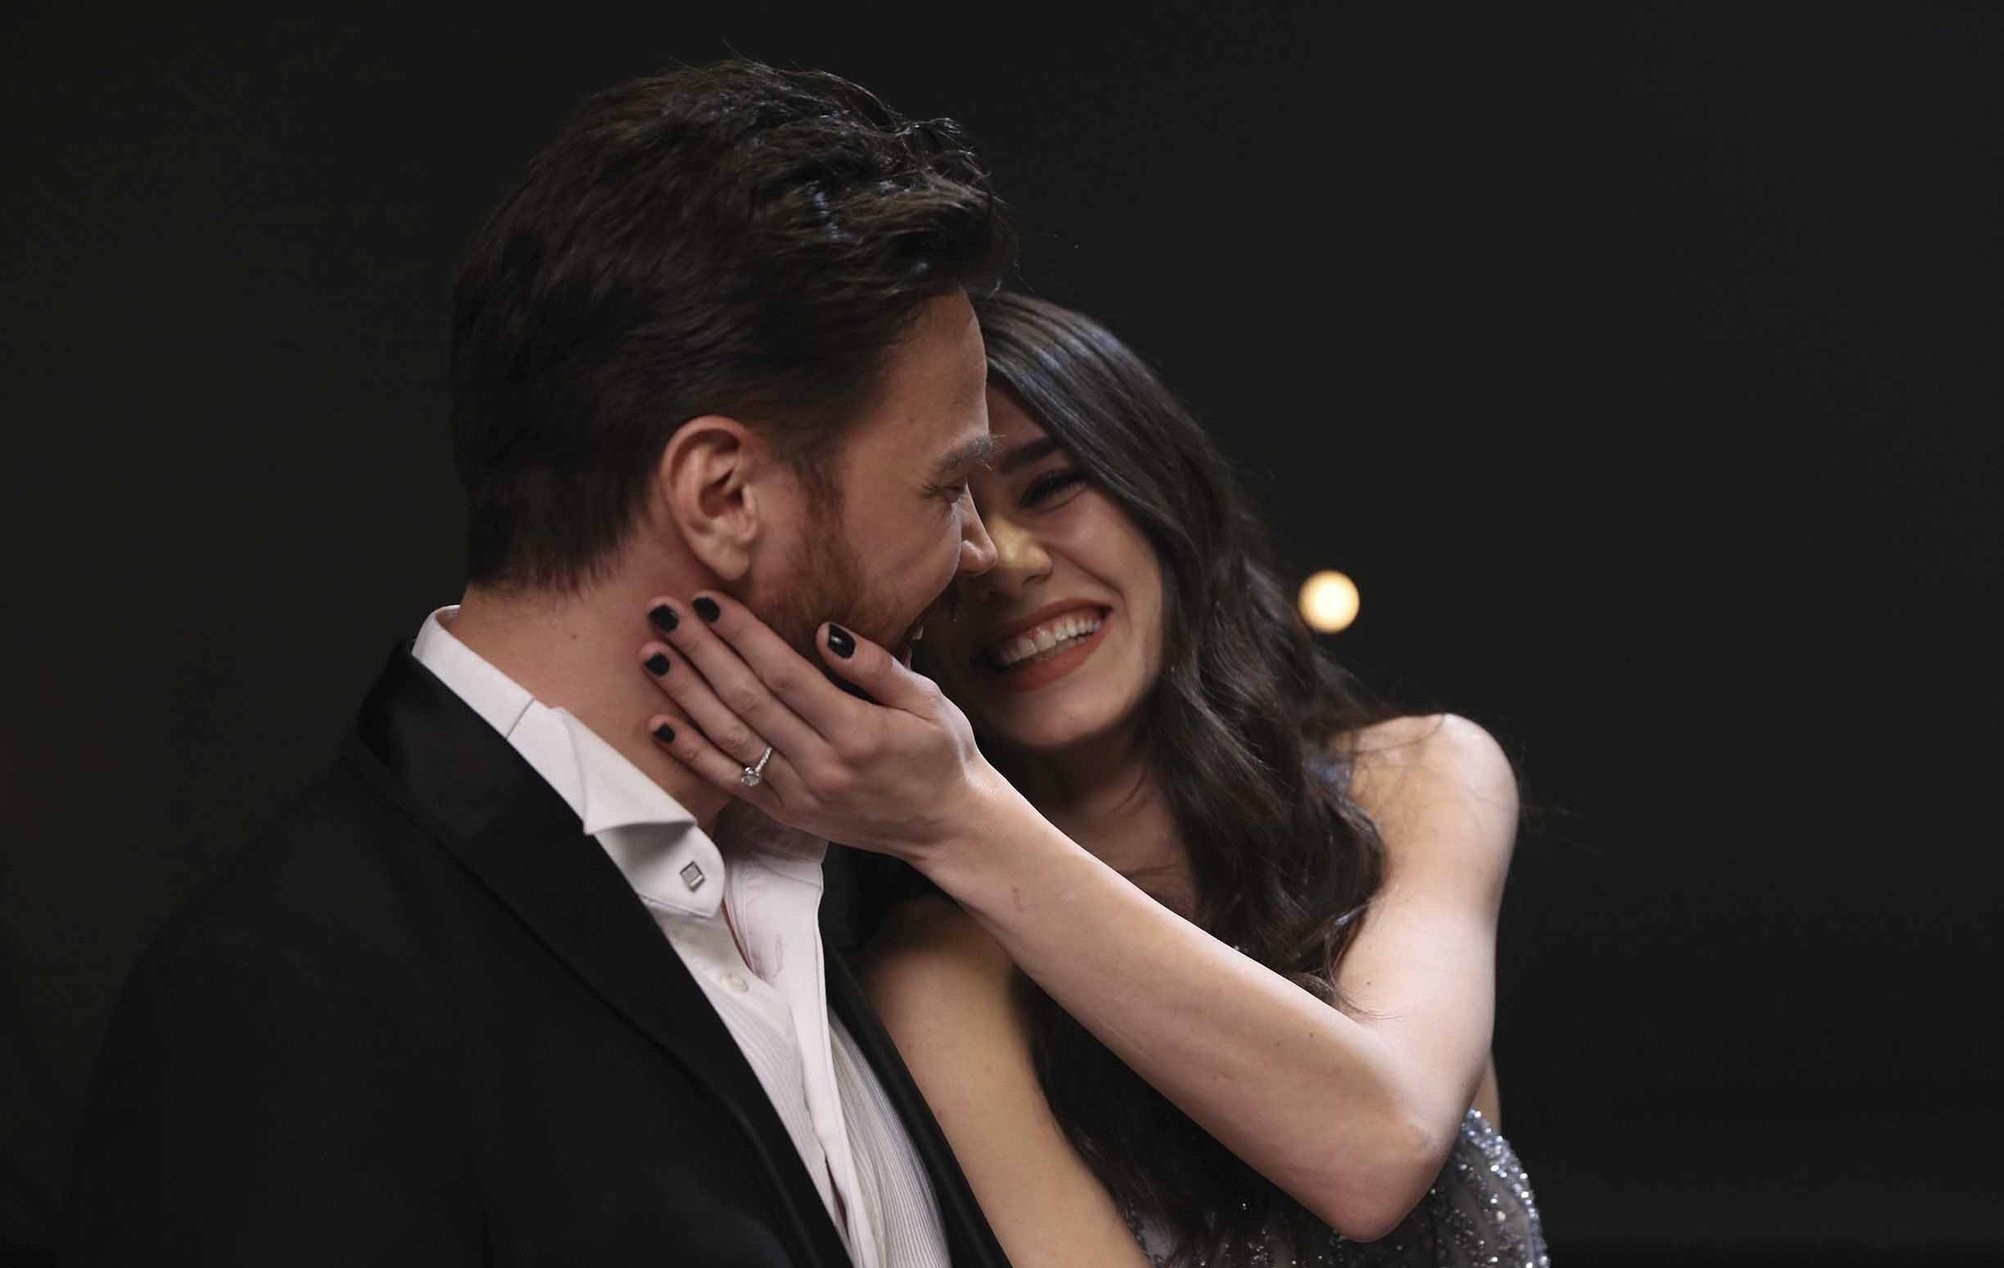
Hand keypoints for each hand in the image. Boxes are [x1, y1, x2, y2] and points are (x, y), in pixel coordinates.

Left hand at [636, 592, 996, 863]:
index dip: (742, 635)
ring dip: (685, 694)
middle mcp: (820, 765)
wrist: (946, 827)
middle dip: (700, 651)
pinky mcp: (785, 813)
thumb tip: (824, 632)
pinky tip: (660, 723)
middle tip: (663, 612)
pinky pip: (729, 781)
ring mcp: (797, 793)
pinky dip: (691, 753)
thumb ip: (876, 667)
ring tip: (652, 655)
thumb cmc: (942, 754)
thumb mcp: (929, 701)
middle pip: (746, 700)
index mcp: (857, 732)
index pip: (784, 675)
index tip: (708, 601)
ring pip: (729, 737)